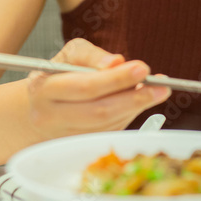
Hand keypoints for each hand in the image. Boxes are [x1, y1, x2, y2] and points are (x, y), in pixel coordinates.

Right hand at [26, 38, 171, 138]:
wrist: (39, 106)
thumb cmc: (58, 74)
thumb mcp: (69, 54)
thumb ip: (91, 55)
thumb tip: (116, 62)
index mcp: (43, 88)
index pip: (85, 86)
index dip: (117, 79)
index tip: (143, 68)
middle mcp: (49, 116)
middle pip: (98, 111)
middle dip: (133, 98)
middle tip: (161, 86)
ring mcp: (62, 136)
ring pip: (106, 125)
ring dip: (135, 108)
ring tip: (156, 91)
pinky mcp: (77, 146)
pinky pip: (108, 132)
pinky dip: (127, 116)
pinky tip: (138, 102)